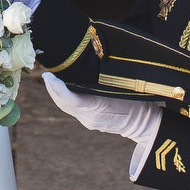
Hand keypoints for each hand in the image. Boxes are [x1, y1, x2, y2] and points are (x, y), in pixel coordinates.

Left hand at [42, 72, 158, 145]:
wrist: (144, 124)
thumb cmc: (136, 101)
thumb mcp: (122, 88)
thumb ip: (102, 82)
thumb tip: (86, 65)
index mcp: (98, 108)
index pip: (70, 100)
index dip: (57, 88)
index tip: (48, 76)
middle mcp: (90, 117)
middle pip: (64, 104)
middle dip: (52, 89)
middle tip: (46, 74)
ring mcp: (89, 121)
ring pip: (66, 107)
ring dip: (56, 94)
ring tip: (50, 79)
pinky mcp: (90, 122)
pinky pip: (72, 109)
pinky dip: (64, 98)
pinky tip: (62, 89)